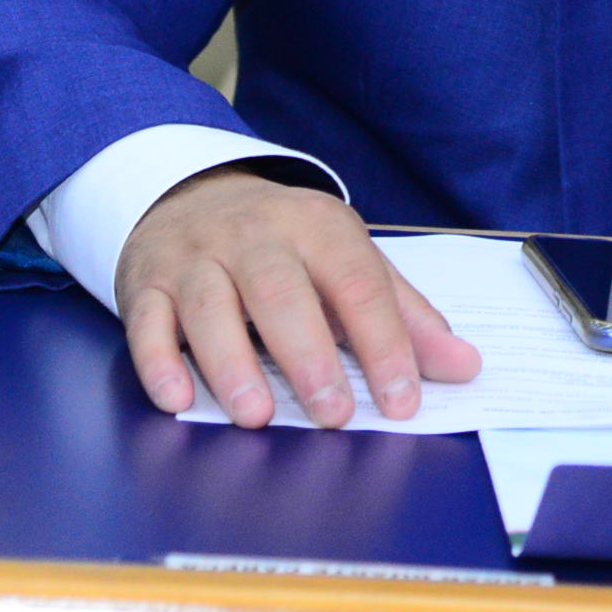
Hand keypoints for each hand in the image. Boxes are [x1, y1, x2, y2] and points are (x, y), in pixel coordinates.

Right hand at [116, 166, 480, 428]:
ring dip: (232, 363)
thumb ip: (404, 316)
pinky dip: (158, 362)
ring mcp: (195, 258)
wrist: (190, 195)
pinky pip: (146, 321)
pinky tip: (178, 399)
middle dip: (308, 354)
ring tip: (257, 415)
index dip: (383, 342)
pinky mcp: (146, 283)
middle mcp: (254, 235)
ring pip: (211, 306)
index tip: (401, 399)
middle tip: (332, 413)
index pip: (357, 282)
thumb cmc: (284, 244)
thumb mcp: (348, 261)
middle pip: (280, 290)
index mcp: (316, 226)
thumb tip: (465, 366)